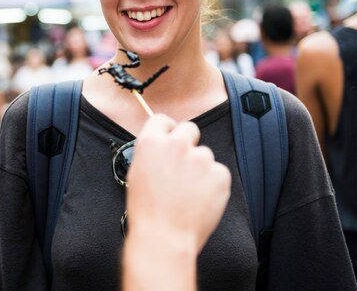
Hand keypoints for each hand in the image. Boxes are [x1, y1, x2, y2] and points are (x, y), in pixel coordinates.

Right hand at [126, 114, 230, 252]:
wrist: (164, 237)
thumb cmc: (146, 209)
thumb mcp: (137, 172)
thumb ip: (153, 152)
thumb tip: (163, 146)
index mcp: (152, 141)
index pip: (162, 120)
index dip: (166, 131)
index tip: (169, 140)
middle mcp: (176, 144)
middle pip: (189, 129)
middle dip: (187, 143)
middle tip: (182, 165)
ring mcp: (200, 158)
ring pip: (205, 154)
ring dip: (199, 167)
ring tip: (188, 191)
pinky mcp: (220, 174)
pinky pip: (218, 172)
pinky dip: (212, 183)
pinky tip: (200, 198)